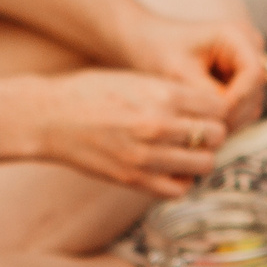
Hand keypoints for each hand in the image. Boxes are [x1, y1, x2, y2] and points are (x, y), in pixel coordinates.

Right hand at [0, 69, 230, 194]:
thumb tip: (208, 106)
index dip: (216, 111)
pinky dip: (181, 180)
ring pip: (204, 164)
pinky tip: (171, 169)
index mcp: (162, 94)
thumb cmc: (90, 92)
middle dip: (212, 134)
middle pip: (216, 136)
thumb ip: (172, 93)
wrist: (48, 116)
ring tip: (186, 152)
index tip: (208, 113)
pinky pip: (178, 188)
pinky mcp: (133, 179)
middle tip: (200, 133)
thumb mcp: (136, 78)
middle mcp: (158, 125)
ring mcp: (146, 155)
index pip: (218, 107)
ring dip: (200, 158)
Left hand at [115, 8, 266, 130]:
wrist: (145, 43)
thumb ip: (205, 95)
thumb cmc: (158, 50)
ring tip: (204, 133)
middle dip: (235, 114)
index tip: (215, 119)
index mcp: (237, 35)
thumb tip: (223, 123)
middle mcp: (248, 48)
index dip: (239, 100)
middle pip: (256, 91)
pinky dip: (227, 119)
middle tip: (209, 134)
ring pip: (251, 103)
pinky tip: (205, 128)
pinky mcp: (240, 80)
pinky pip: (242, 107)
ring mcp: (246, 65)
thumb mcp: (180, 73)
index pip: (253, 74)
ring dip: (232, 120)